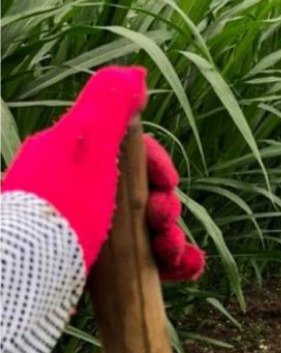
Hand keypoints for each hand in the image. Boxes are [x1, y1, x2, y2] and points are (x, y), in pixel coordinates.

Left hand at [2, 66, 203, 279]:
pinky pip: (143, 264)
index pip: (130, 153)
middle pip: (142, 194)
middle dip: (166, 208)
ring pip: (146, 231)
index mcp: (74, 160)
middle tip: (163, 223)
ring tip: (171, 253)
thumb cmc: (58, 208)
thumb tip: (135, 73)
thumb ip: (110, 105)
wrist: (23, 279)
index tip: (167, 183)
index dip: (157, 166)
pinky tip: (185, 268)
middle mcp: (78, 194)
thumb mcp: (87, 145)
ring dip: (171, 238)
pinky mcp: (91, 269)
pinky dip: (170, 264)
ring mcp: (84, 232)